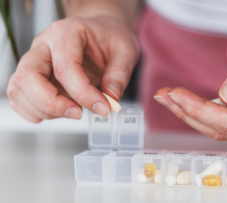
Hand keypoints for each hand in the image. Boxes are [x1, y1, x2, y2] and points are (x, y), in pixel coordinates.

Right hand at [7, 16, 138, 122]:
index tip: (103, 108)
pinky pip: (19, 98)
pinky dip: (35, 112)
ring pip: (19, 89)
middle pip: (27, 76)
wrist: (101, 34)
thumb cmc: (110, 39)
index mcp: (67, 33)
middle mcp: (44, 45)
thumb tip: (110, 101)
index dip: (83, 94)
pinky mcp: (33, 77)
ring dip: (43, 110)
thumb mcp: (126, 51)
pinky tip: (59, 111)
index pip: (65, 67)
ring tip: (73, 111)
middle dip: (51, 103)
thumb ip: (119, 76)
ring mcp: (35, 61)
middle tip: (78, 113)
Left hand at [154, 17, 226, 140]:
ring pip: (220, 126)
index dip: (198, 110)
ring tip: (167, 97)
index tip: (175, 95)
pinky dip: (203, 110)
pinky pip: (225, 119)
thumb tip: (224, 97)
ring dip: (191, 113)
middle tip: (161, 96)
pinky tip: (186, 101)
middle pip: (220, 128)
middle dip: (187, 113)